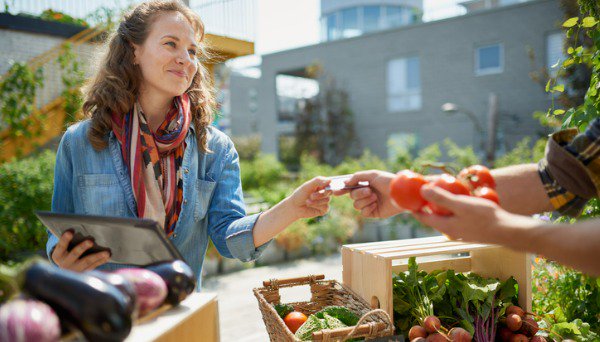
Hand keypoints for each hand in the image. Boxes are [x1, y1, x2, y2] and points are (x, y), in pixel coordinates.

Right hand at [51, 231, 110, 271]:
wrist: (63, 273)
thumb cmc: (65, 254)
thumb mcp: (63, 249)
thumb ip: (68, 241)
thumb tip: (83, 229)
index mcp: (58, 255)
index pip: (61, 246)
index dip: (65, 239)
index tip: (70, 231)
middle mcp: (65, 263)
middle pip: (75, 254)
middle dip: (83, 247)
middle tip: (90, 241)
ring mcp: (74, 269)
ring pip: (86, 262)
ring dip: (97, 256)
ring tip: (106, 252)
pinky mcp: (83, 273)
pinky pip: (93, 266)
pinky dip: (101, 261)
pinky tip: (107, 257)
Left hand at [287, 176, 331, 218]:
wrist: (294, 206)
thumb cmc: (301, 194)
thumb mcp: (308, 185)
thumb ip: (318, 181)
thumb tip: (330, 180)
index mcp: (322, 185)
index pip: (331, 183)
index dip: (332, 185)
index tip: (326, 187)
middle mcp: (325, 193)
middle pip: (329, 191)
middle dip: (320, 194)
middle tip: (311, 196)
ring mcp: (325, 201)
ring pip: (327, 199)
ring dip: (316, 201)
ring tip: (307, 201)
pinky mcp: (324, 209)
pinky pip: (325, 207)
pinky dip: (316, 205)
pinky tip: (310, 205)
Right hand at [335, 170, 401, 218]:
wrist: (401, 193)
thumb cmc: (388, 182)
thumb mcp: (373, 175)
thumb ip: (357, 177)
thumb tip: (345, 183)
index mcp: (365, 185)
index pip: (350, 188)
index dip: (342, 190)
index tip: (335, 191)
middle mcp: (366, 194)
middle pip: (352, 197)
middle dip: (359, 193)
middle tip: (369, 191)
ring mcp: (370, 204)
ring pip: (356, 205)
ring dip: (365, 201)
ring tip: (375, 197)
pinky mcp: (374, 213)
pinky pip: (363, 213)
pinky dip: (368, 208)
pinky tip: (376, 204)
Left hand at [412, 184, 535, 243]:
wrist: (508, 231)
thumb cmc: (484, 217)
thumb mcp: (460, 204)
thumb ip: (440, 198)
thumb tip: (422, 190)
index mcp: (444, 226)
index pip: (423, 217)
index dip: (414, 207)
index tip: (407, 197)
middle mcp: (451, 231)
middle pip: (433, 217)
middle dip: (427, 205)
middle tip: (423, 192)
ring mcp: (461, 232)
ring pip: (445, 217)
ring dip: (441, 206)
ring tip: (439, 193)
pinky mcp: (471, 230)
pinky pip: (456, 217)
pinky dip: (453, 209)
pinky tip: (459, 199)